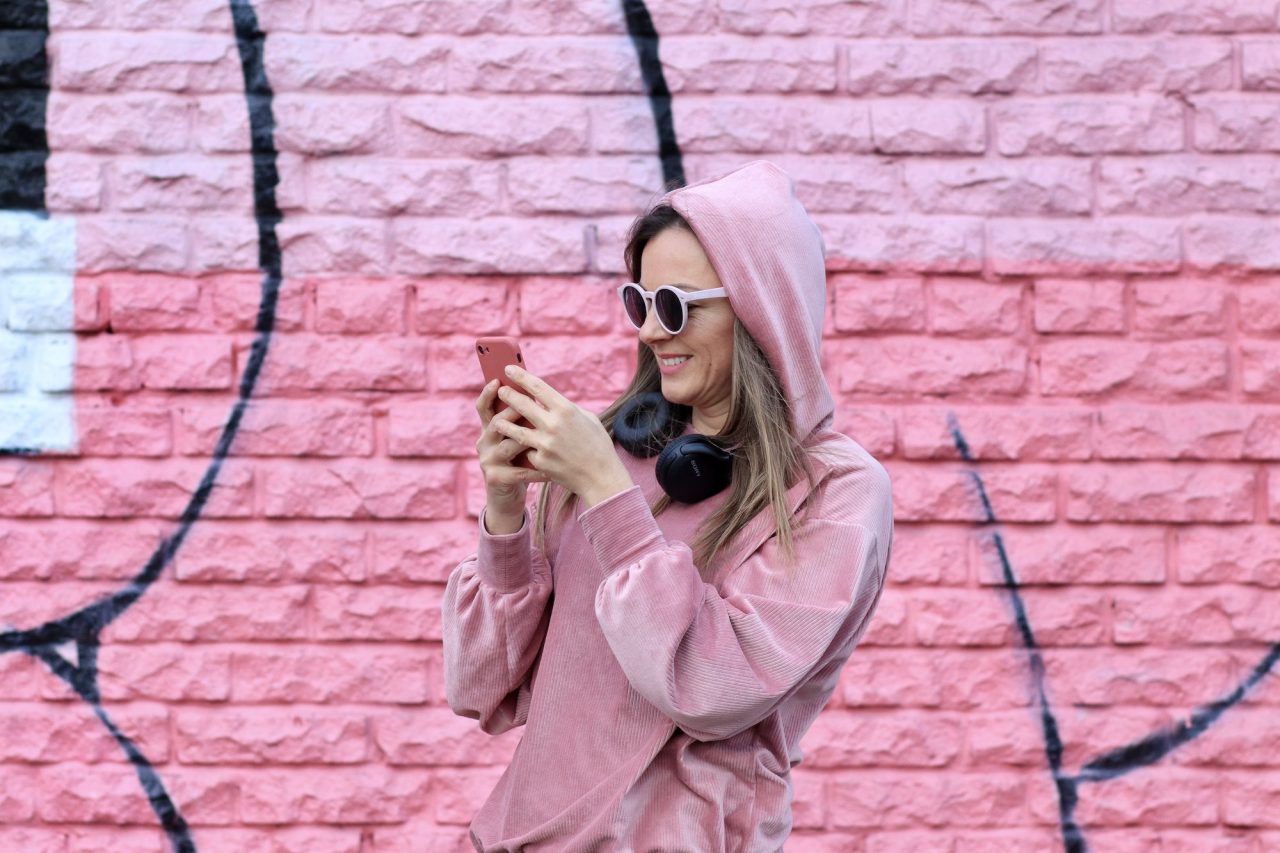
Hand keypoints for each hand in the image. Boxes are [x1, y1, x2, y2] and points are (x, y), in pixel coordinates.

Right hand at [475, 379, 549, 519]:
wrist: (508, 497)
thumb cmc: (520, 461)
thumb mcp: (518, 439)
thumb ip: (524, 421)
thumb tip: (541, 397)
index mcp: (490, 429)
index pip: (484, 406)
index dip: (488, 393)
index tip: (498, 380)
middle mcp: (484, 442)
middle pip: (497, 422)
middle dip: (513, 412)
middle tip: (529, 405)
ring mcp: (488, 460)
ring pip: (508, 445)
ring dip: (527, 441)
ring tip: (544, 438)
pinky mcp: (495, 478)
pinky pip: (519, 471)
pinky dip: (537, 470)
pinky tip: (551, 469)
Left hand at [492, 365, 634, 507]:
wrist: (601, 477)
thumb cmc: (598, 445)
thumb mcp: (588, 419)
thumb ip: (567, 409)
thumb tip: (551, 402)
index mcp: (566, 409)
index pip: (537, 387)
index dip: (521, 376)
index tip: (509, 369)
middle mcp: (553, 424)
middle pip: (522, 405)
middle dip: (508, 395)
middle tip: (501, 391)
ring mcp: (545, 444)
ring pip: (515, 430)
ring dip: (504, 423)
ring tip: (497, 420)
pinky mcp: (540, 461)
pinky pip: (528, 451)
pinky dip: (527, 450)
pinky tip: (519, 450)